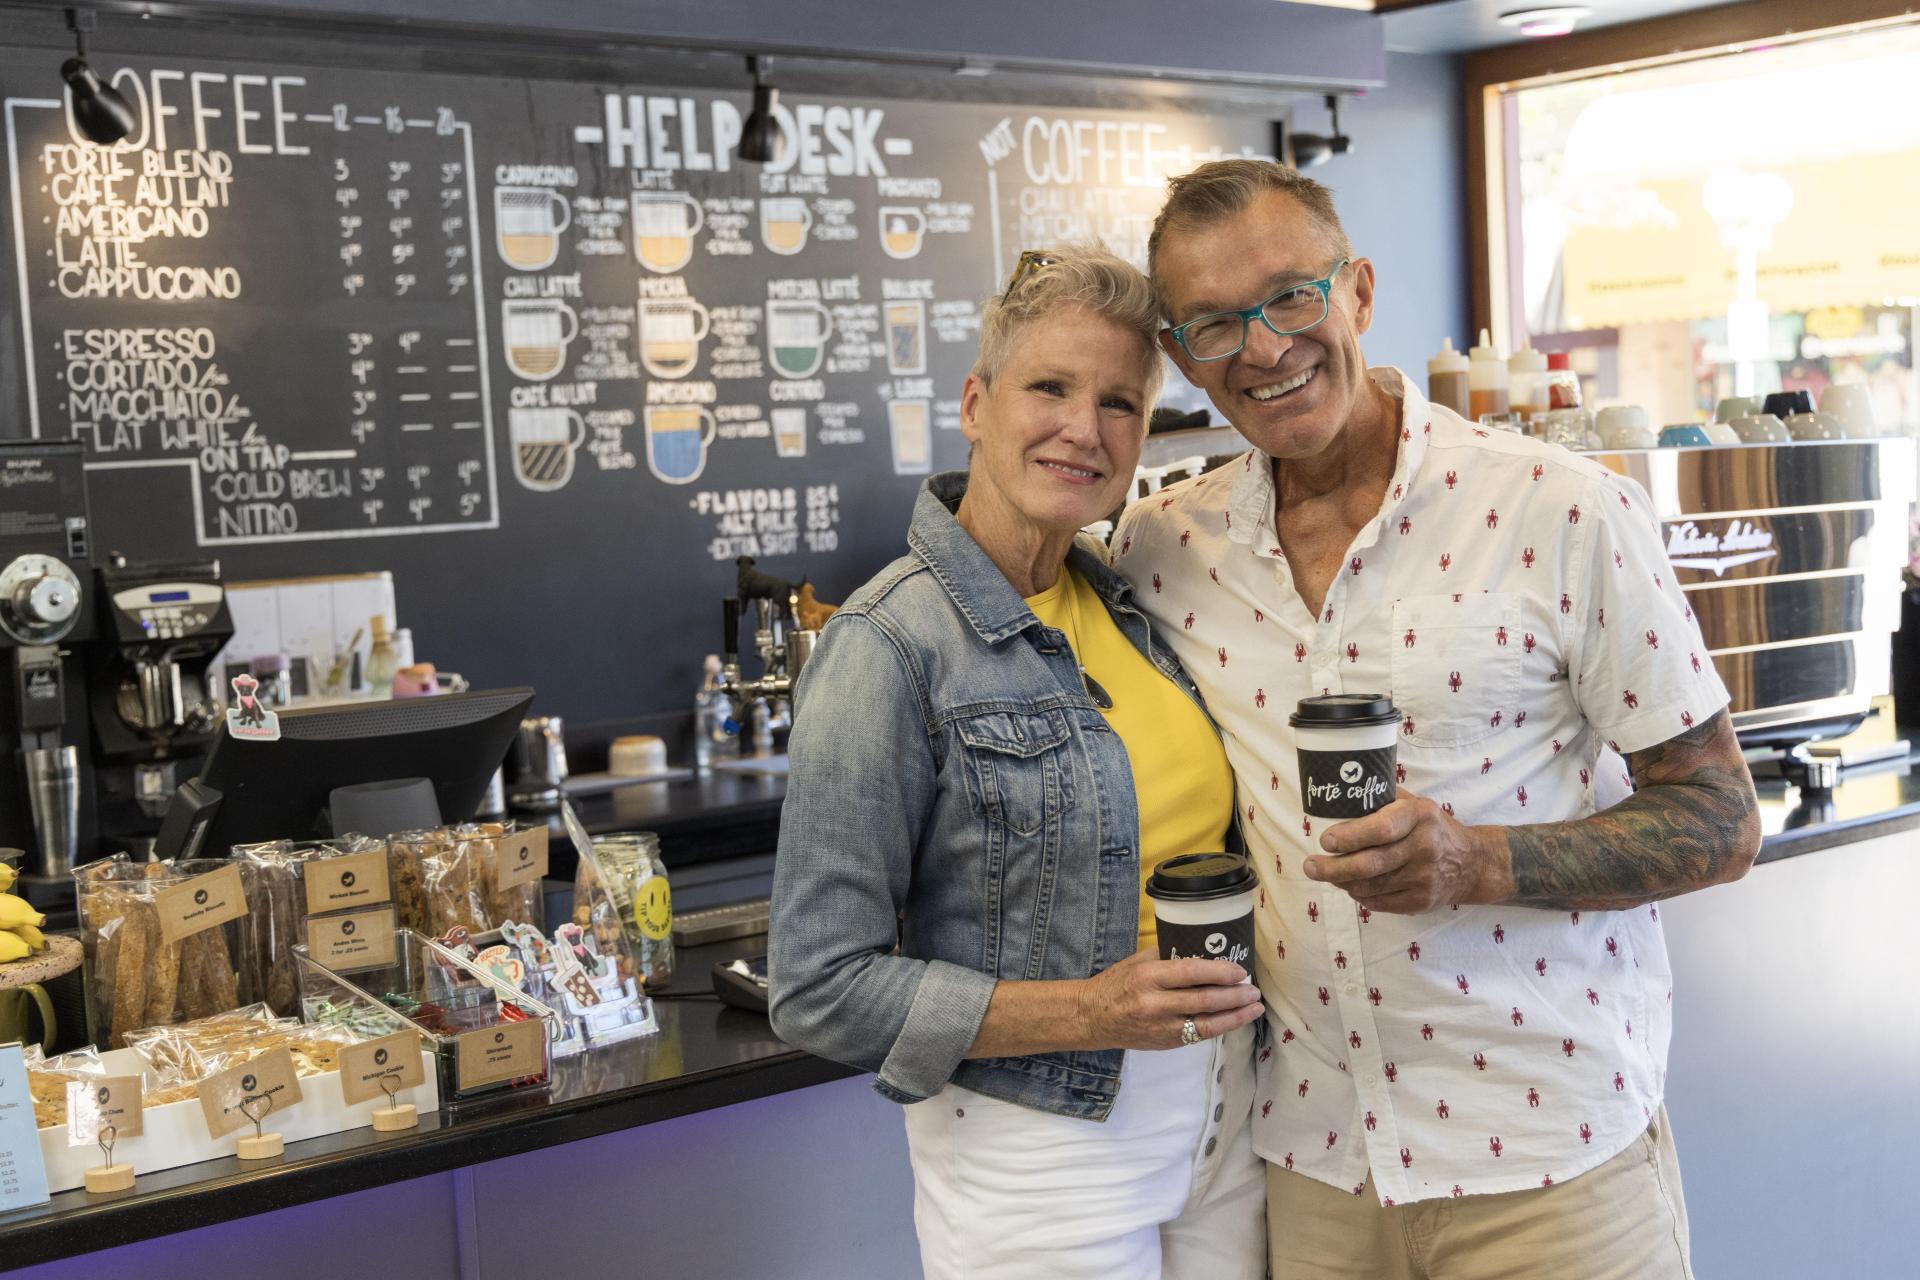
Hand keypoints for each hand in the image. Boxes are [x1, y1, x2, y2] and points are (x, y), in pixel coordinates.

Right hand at [1076, 949, 1263, 1050]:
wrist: (1093, 1017)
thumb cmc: (1117, 983)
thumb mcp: (1138, 961)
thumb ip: (1168, 956)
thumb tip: (1204, 951)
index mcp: (1148, 977)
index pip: (1192, 972)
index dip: (1220, 972)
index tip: (1239, 971)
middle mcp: (1156, 1004)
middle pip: (1205, 1000)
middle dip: (1235, 995)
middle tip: (1254, 990)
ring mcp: (1162, 1027)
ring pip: (1208, 1024)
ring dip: (1236, 1016)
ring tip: (1254, 1007)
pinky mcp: (1166, 1043)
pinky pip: (1199, 1035)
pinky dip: (1220, 1026)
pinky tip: (1234, 1019)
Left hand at [1302, 789, 1509, 913]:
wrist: (1472, 863)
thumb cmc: (1432, 827)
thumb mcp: (1415, 804)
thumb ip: (1381, 800)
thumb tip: (1337, 795)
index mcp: (1420, 817)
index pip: (1380, 829)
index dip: (1349, 837)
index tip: (1325, 841)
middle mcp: (1424, 848)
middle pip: (1370, 864)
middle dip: (1333, 868)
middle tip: (1311, 866)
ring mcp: (1424, 878)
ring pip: (1370, 886)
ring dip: (1343, 882)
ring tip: (1328, 874)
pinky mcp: (1421, 901)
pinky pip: (1380, 903)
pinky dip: (1360, 896)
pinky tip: (1351, 886)